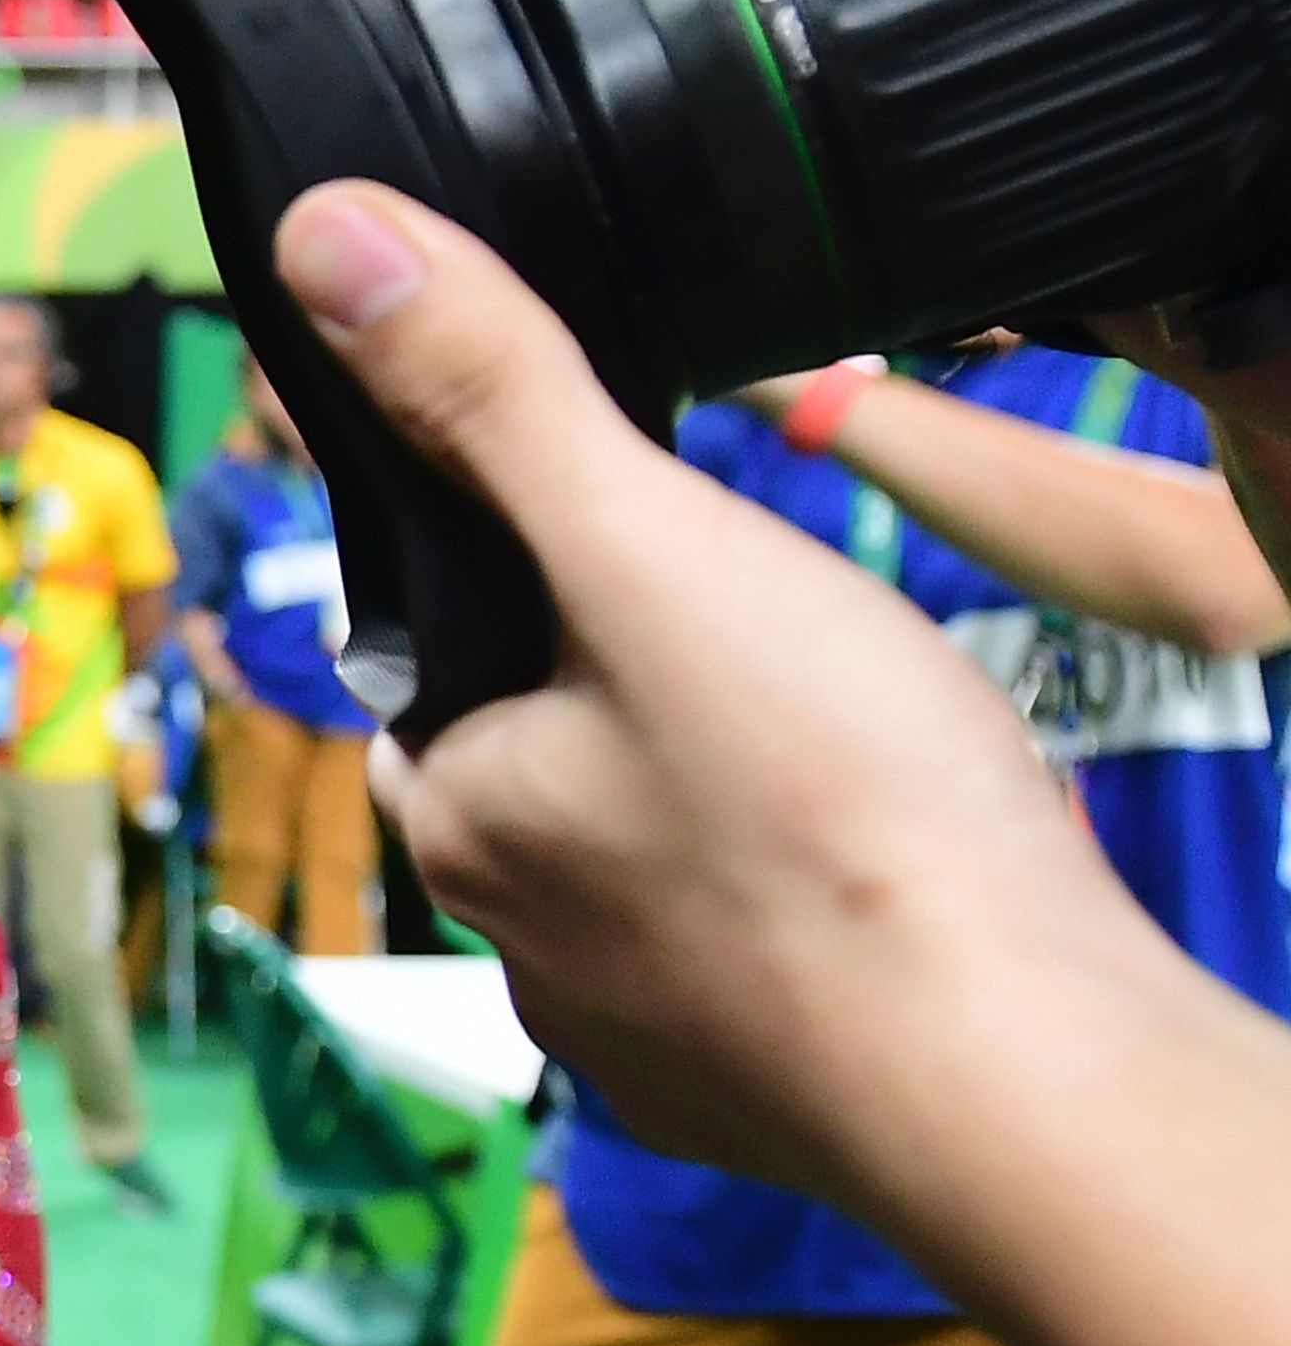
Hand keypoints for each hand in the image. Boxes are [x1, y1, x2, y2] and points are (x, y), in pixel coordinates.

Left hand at [272, 182, 1140, 1201]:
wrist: (1015, 1072)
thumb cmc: (840, 822)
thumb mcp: (653, 546)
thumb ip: (496, 395)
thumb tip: (330, 244)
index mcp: (457, 813)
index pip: (425, 665)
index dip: (516, 585)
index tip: (621, 546)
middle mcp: (516, 947)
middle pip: (541, 765)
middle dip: (628, 698)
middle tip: (769, 649)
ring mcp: (639, 1039)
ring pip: (649, 877)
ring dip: (720, 816)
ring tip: (838, 761)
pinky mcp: (759, 1101)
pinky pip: (753, 976)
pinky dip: (800, 921)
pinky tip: (881, 881)